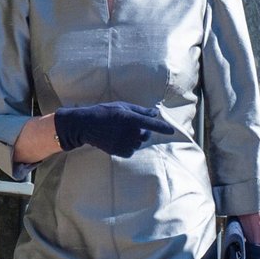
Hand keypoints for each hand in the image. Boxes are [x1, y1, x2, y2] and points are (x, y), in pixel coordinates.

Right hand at [54, 101, 173, 157]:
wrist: (86, 125)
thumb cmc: (105, 112)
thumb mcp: (122, 107)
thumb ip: (140, 111)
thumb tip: (155, 113)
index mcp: (131, 119)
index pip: (151, 124)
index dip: (163, 128)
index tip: (172, 131)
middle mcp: (129, 132)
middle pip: (146, 135)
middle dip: (144, 131)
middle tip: (133, 126)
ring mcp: (123, 143)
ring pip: (138, 144)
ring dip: (136, 139)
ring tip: (123, 132)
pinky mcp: (118, 151)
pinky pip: (131, 151)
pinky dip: (129, 147)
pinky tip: (120, 140)